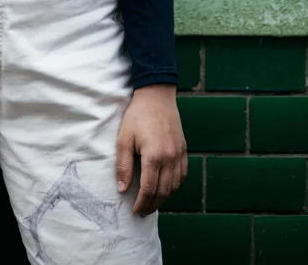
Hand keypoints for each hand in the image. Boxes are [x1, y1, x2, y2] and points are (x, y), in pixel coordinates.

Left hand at [116, 84, 186, 215]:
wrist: (157, 96)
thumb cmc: (137, 116)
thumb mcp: (124, 138)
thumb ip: (123, 165)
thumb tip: (123, 189)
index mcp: (154, 156)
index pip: (149, 189)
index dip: (141, 203)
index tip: (135, 210)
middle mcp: (170, 158)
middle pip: (163, 191)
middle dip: (152, 204)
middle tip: (143, 211)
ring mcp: (179, 154)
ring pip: (174, 186)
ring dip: (164, 198)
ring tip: (153, 203)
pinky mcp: (184, 149)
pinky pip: (182, 175)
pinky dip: (175, 186)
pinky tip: (167, 188)